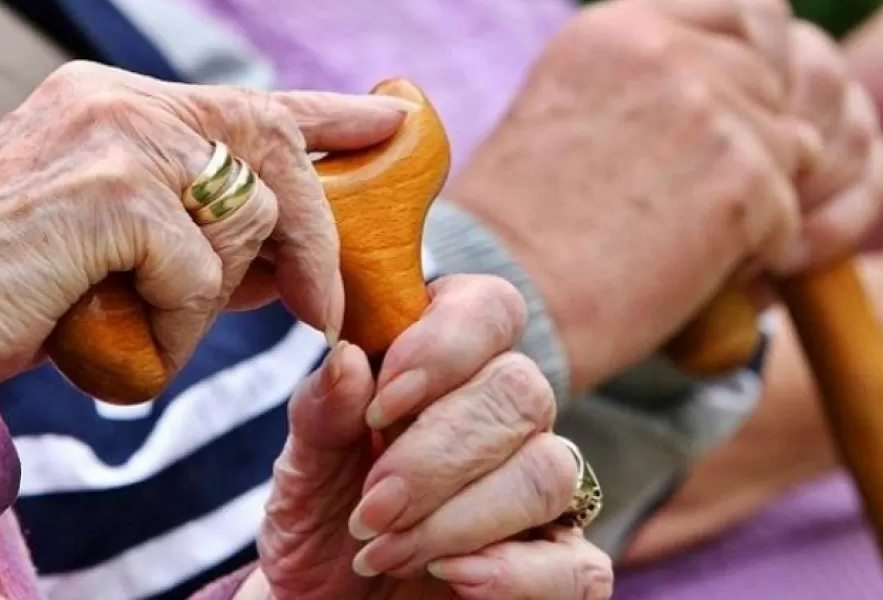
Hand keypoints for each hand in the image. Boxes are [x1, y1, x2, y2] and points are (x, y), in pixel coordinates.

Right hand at [0, 61, 408, 386]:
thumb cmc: (15, 295)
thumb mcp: (126, 247)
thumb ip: (206, 231)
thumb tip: (300, 255)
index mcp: (117, 101)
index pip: (249, 100)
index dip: (330, 114)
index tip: (391, 118)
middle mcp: (119, 99)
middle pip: (273, 147)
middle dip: (314, 234)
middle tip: (323, 304)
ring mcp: (116, 136)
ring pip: (248, 218)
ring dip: (212, 299)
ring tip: (140, 322)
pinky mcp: (114, 191)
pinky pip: (204, 274)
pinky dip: (180, 327)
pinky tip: (122, 334)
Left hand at [254, 274, 612, 599]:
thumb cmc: (321, 520)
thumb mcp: (302, 466)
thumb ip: (323, 411)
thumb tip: (349, 358)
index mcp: (450, 364)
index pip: (491, 309)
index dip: (447, 345)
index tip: (382, 405)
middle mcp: (507, 416)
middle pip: (522, 391)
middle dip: (438, 456)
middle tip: (371, 508)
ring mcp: (540, 490)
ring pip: (550, 472)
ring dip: (461, 519)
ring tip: (386, 552)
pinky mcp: (560, 565)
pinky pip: (580, 564)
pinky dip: (518, 574)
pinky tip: (454, 579)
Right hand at [450, 0, 882, 388]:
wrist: (504, 298)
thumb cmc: (524, 229)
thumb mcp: (568, 111)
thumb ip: (647, 83)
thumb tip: (737, 90)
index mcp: (618, 28)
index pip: (752, 13)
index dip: (767, 68)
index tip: (746, 118)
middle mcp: (667, 50)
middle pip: (776, 88)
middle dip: (757, 147)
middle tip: (699, 206)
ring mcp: (710, 109)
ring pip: (792, 152)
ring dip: (758, 202)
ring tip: (682, 243)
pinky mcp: (744, 177)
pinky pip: (790, 215)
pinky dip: (756, 254)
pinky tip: (689, 273)